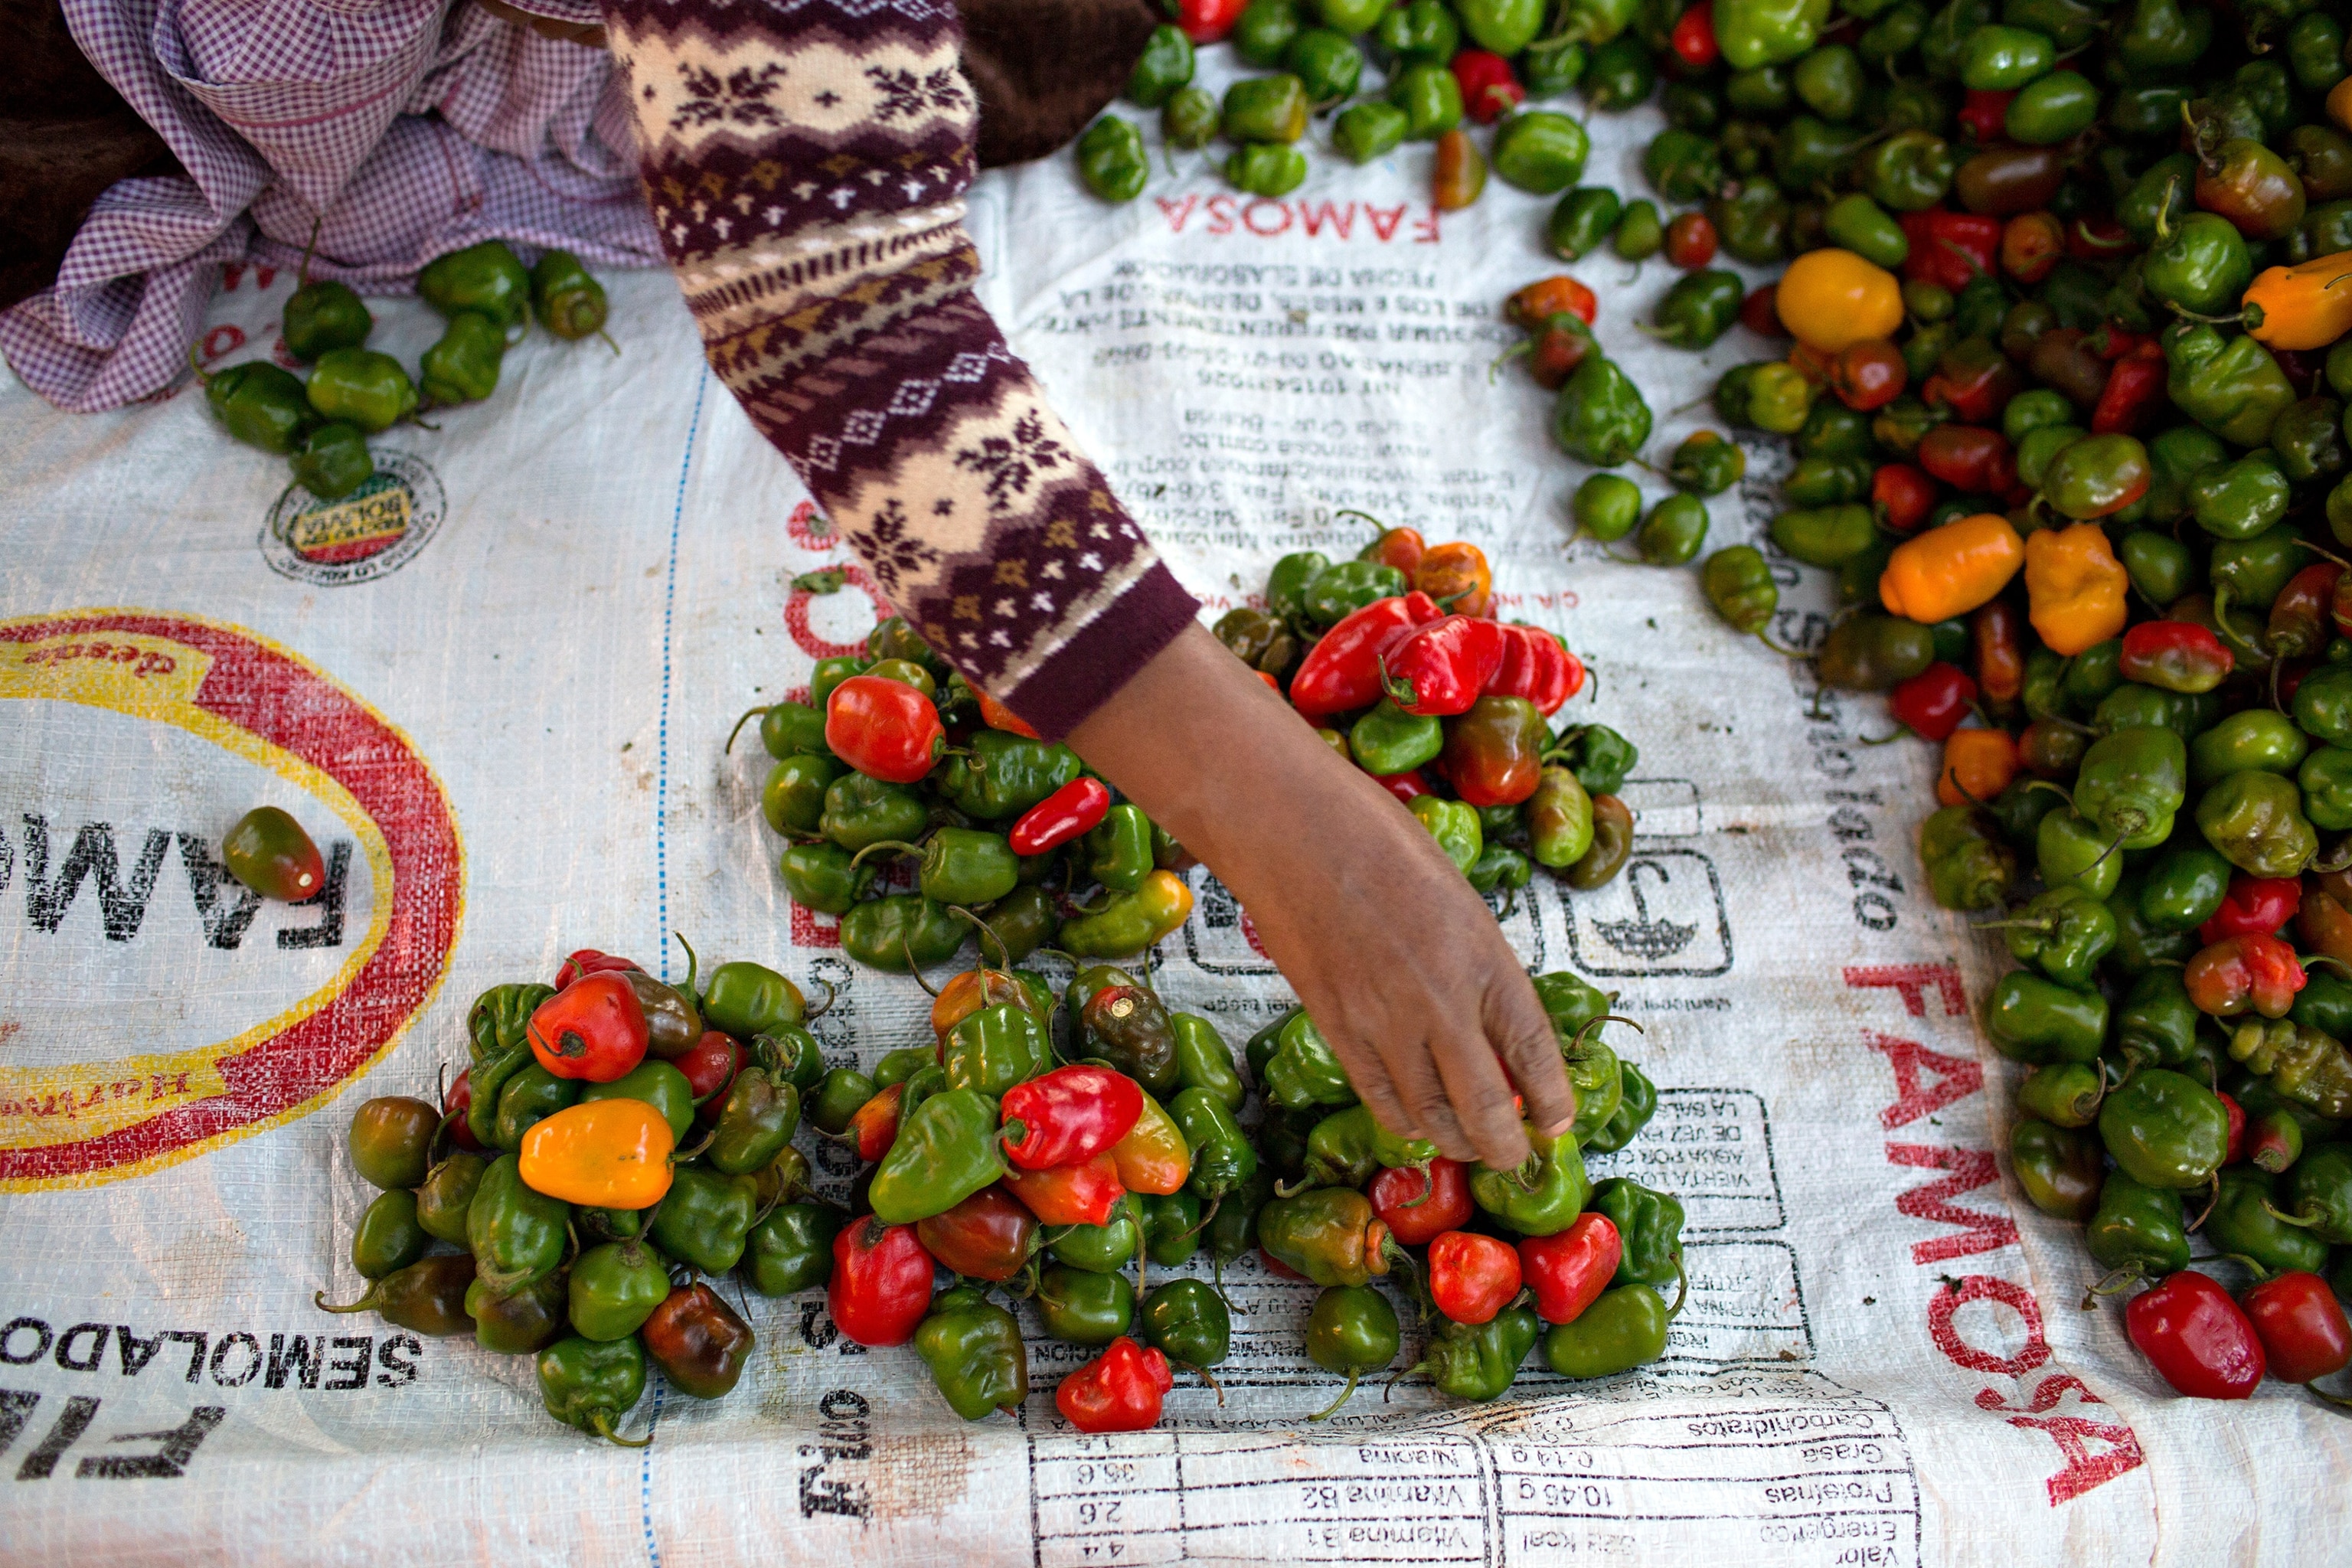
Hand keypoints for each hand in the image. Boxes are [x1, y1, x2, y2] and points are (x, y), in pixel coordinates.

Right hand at [1067, 622, 1573, 1169]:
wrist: (1290, 829)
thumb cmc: (1378, 842)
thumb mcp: (1457, 898)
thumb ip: (1479, 964)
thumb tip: (1494, 1027)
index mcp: (1483, 957)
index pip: (1532, 1050)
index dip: (1553, 1098)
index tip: (1560, 1124)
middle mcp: (1439, 1001)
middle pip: (1484, 1106)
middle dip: (1505, 1145)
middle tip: (1515, 1155)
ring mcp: (1382, 1020)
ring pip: (1429, 1114)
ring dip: (1455, 1140)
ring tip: (1468, 1142)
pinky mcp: (1335, 1026)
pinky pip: (1378, 1096)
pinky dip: (1404, 1119)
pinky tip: (1416, 1120)